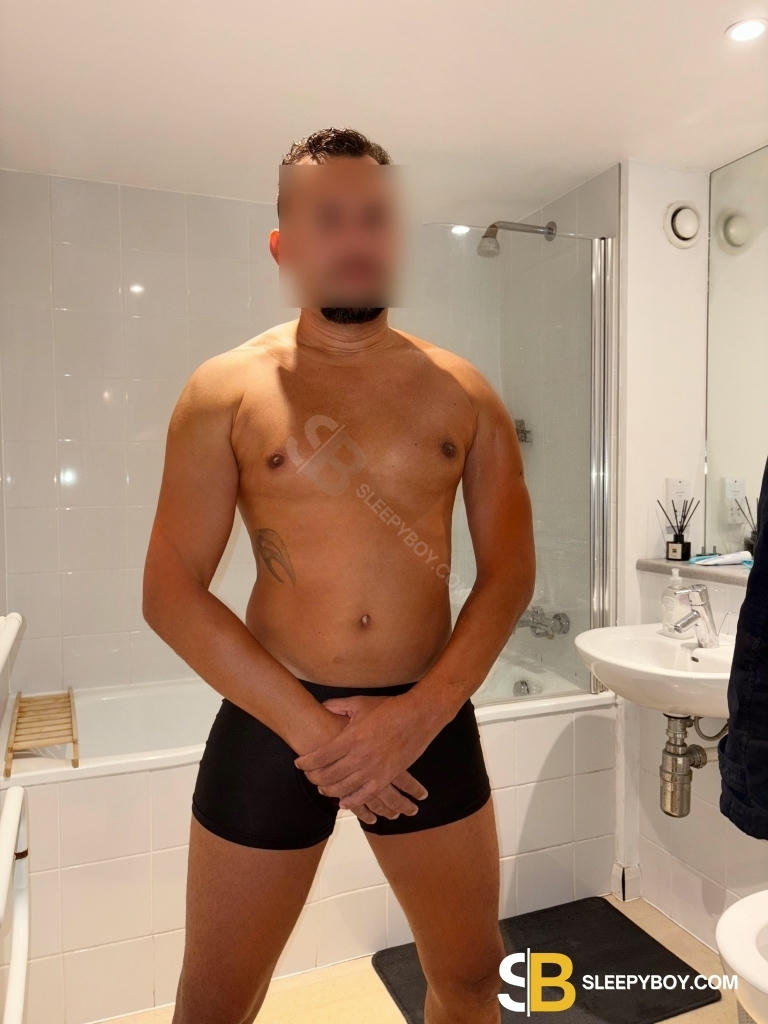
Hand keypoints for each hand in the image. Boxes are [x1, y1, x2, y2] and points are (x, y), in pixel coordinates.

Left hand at [294, 692, 434, 808]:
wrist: (418, 715)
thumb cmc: (389, 708)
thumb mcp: (360, 703)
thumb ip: (338, 706)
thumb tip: (322, 706)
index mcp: (351, 738)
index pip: (320, 756)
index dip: (306, 762)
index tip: (299, 763)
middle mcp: (359, 756)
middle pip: (328, 775)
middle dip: (314, 778)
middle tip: (309, 777)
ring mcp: (373, 769)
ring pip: (344, 788)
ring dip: (330, 791)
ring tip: (322, 788)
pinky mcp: (386, 777)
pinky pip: (365, 796)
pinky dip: (352, 802)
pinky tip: (344, 803)